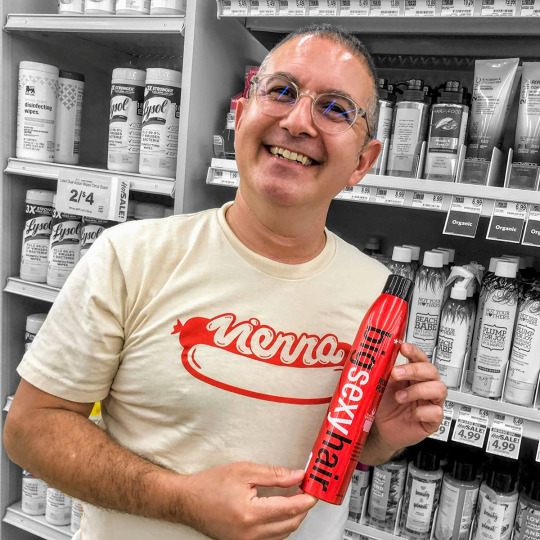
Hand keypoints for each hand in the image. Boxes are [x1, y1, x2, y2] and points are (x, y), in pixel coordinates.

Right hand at [179, 461, 316, 539]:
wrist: (188, 500)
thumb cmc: (211, 484)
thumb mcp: (244, 471)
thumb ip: (274, 475)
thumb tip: (297, 475)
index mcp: (251, 513)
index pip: (289, 509)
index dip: (306, 499)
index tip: (314, 491)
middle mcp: (250, 533)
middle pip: (290, 524)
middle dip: (303, 508)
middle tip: (307, 492)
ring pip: (283, 534)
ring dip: (294, 518)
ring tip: (296, 499)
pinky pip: (272, 539)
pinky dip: (282, 526)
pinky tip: (282, 512)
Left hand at [364, 342, 446, 461]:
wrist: (382, 429)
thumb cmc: (384, 405)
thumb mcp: (380, 386)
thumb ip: (382, 372)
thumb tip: (375, 357)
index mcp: (413, 375)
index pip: (420, 358)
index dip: (414, 352)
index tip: (403, 348)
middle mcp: (425, 386)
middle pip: (432, 371)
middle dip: (414, 370)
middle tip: (395, 374)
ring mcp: (431, 403)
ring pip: (439, 389)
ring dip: (418, 390)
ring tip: (400, 397)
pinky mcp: (432, 421)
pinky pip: (437, 412)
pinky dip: (423, 412)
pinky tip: (412, 414)